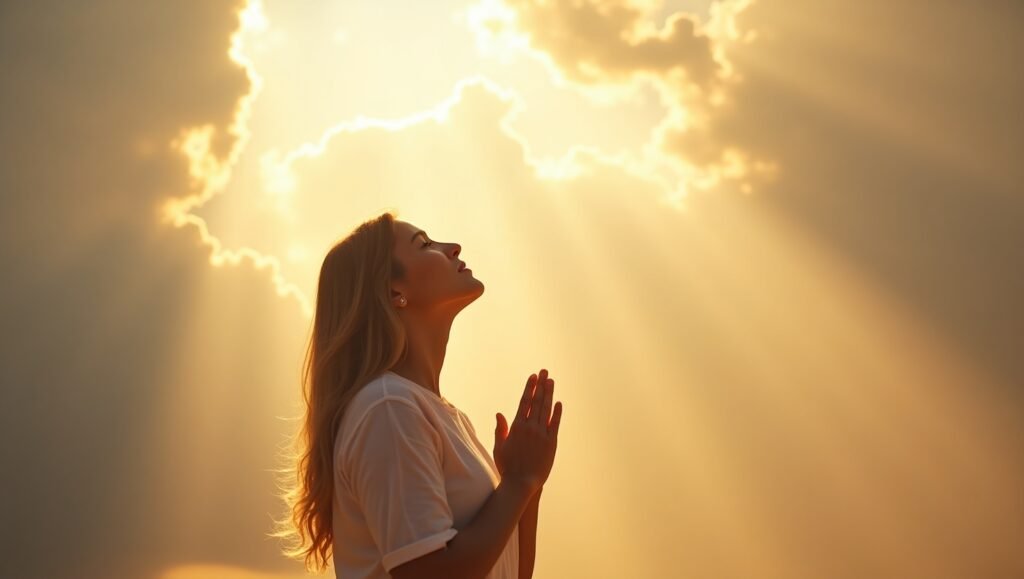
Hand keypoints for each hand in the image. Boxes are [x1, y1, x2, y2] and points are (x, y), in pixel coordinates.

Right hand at [493, 368, 562, 493]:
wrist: (521, 483)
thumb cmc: (507, 466)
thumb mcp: (500, 447)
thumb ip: (500, 429)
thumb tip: (499, 414)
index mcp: (516, 427)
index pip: (524, 402)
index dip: (529, 388)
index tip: (533, 377)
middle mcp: (530, 428)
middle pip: (536, 401)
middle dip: (541, 385)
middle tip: (544, 372)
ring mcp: (541, 435)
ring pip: (546, 410)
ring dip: (549, 394)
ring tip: (551, 381)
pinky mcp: (551, 443)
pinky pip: (555, 424)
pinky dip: (556, 413)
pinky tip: (558, 403)